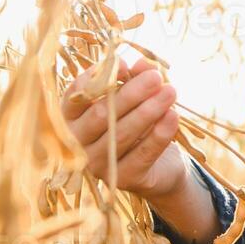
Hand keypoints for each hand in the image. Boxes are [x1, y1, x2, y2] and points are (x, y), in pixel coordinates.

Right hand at [61, 57, 184, 201]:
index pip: (75, 96)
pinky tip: (172, 116)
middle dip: (131, 93)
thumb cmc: (138, 124)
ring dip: (148, 110)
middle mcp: (77, 145)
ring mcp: (97, 165)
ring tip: (170, 92)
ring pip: (121, 133)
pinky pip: (142, 153)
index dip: (97, 78)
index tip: (124, 64)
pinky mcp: (123, 179)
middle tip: (155, 77)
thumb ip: (135, 78)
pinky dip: (159, 133)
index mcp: (71, 119)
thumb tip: (143, 64)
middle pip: (101, 114)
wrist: (159, 166)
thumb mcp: (136, 98)